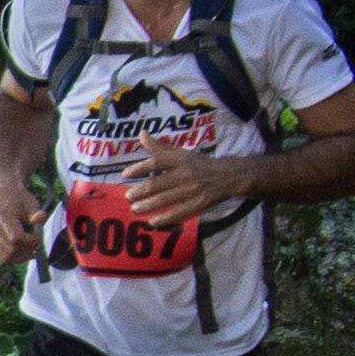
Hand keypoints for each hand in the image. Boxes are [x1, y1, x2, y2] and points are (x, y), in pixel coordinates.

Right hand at [0, 189, 39, 267]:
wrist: (3, 194)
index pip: (16, 239)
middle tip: (37, 244)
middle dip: (27, 250)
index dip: (30, 241)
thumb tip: (41, 218)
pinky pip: (1, 256)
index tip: (39, 236)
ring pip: (6, 257)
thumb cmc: (19, 199)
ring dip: (21, 257)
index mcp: (3, 218)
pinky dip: (13, 257)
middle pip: (11, 250)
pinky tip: (22, 251)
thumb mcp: (31, 202)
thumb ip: (36, 212)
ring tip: (31, 250)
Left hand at [120, 150, 245, 225]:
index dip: (140, 168)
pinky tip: (153, 222)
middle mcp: (185, 174)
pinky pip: (180, 212)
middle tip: (128, 197)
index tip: (125, 175)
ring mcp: (193, 189)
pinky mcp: (200, 203)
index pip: (156, 163)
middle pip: (158, 183)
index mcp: (180, 160)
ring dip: (148, 205)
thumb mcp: (181, 153)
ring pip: (166, 199)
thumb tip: (141, 133)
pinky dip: (166, 218)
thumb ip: (159, 146)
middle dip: (141, 191)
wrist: (229, 175)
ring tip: (134, 209)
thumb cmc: (199, 164)